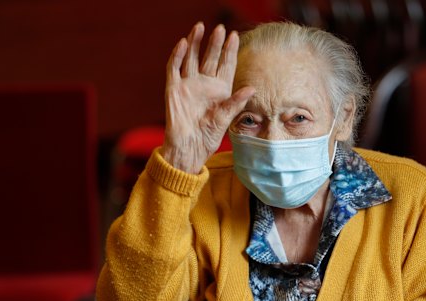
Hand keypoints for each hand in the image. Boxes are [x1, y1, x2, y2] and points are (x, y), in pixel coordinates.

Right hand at [161, 22, 254, 172]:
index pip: (225, 65)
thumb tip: (252, 88)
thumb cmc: (209, 137)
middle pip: (209, 58)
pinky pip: (174, 68)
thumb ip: (236, 102)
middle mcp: (204, 84)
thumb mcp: (225, 119)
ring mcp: (188, 85)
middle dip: (214, 43)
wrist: (188, 148)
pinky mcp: (173, 89)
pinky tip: (184, 43)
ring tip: (200, 27)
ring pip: (191, 58)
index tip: (235, 36)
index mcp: (220, 90)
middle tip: (220, 28)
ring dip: (195, 43)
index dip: (229, 51)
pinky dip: (178, 55)